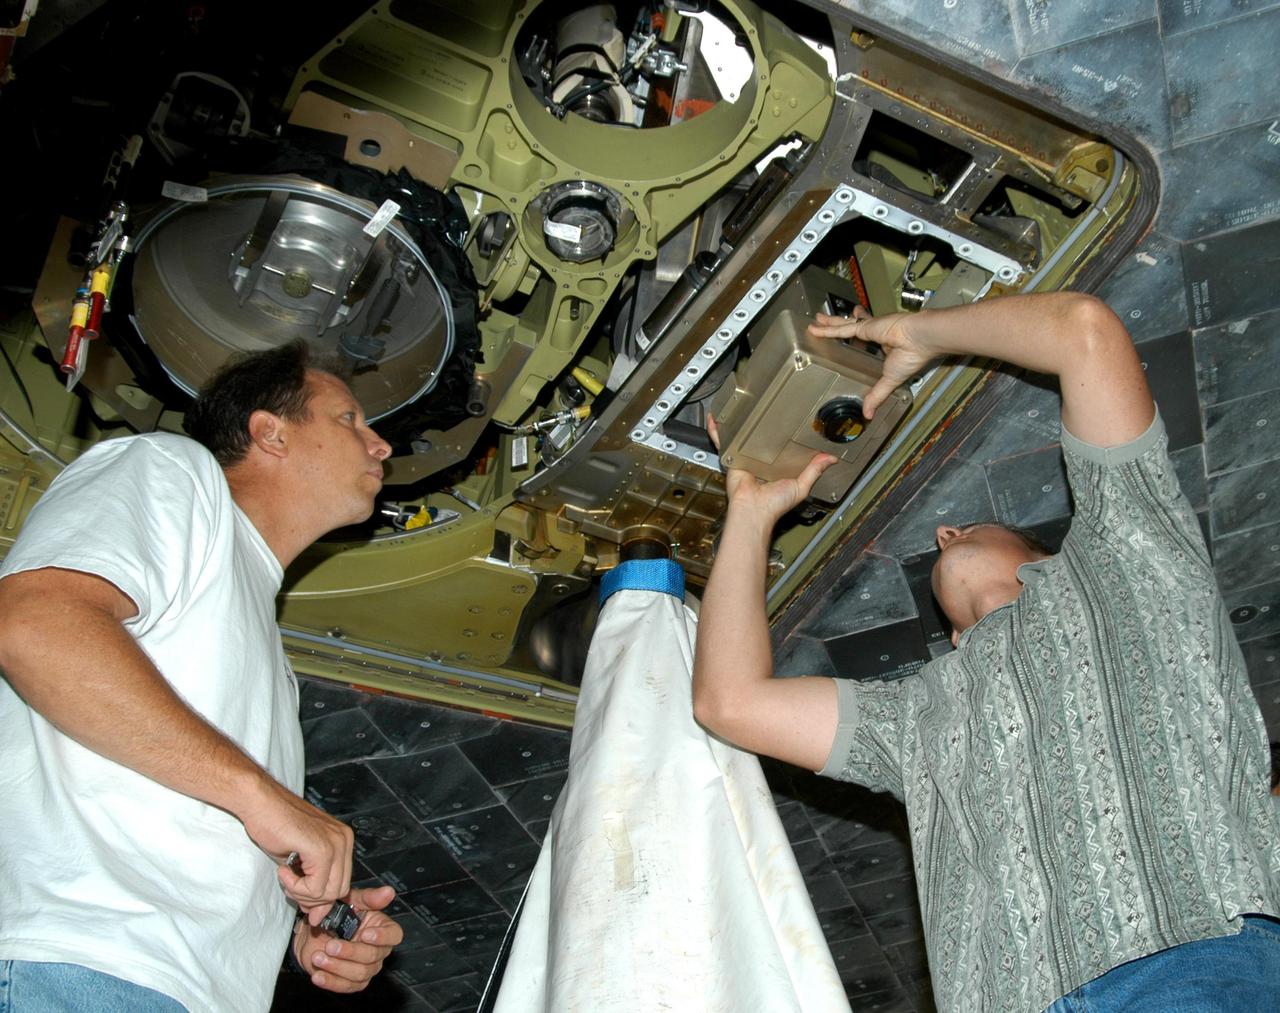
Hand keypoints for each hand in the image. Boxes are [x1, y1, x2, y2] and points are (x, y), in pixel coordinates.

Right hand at [237, 777, 354, 924]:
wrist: (259, 803)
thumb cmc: (275, 826)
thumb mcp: (298, 862)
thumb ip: (312, 885)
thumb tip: (318, 915)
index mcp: (342, 840)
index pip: (342, 883)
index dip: (321, 898)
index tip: (305, 902)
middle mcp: (344, 839)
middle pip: (338, 890)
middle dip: (312, 898)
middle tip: (291, 886)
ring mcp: (335, 842)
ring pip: (328, 892)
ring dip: (302, 892)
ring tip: (286, 875)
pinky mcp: (322, 848)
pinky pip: (315, 886)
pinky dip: (295, 886)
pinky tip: (283, 869)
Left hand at [294, 885, 403, 993]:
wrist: (314, 932)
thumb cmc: (337, 913)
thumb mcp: (351, 901)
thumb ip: (369, 898)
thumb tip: (389, 892)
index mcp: (382, 928)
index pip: (394, 935)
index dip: (382, 937)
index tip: (365, 934)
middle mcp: (378, 950)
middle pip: (373, 957)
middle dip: (350, 952)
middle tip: (330, 946)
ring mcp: (367, 968)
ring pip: (360, 973)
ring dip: (337, 967)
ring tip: (318, 958)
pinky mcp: (352, 982)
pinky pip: (346, 987)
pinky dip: (331, 982)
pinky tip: (318, 975)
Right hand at [708, 414, 835, 525]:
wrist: (753, 509)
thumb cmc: (773, 504)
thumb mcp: (801, 486)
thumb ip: (814, 471)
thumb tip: (830, 459)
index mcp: (775, 466)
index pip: (781, 445)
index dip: (784, 433)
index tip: (790, 420)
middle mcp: (759, 460)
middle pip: (759, 437)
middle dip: (760, 423)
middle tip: (765, 405)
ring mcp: (744, 457)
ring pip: (740, 435)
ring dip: (738, 422)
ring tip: (741, 405)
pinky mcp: (732, 457)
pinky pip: (723, 441)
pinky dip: (718, 429)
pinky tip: (717, 418)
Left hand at [806, 306, 934, 418]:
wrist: (921, 339)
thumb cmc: (913, 356)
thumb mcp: (889, 381)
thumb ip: (877, 395)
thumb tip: (869, 414)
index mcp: (885, 347)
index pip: (867, 344)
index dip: (859, 342)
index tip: (851, 342)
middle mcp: (876, 335)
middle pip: (852, 331)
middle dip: (839, 328)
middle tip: (826, 326)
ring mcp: (870, 328)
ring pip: (844, 326)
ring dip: (830, 323)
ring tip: (817, 320)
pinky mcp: (865, 326)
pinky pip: (842, 329)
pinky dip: (827, 329)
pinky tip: (815, 328)